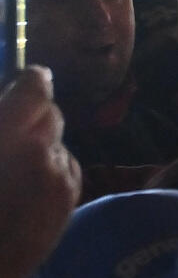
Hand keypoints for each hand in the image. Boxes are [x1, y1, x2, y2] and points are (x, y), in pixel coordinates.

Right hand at [0, 69, 75, 277]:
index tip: (26, 81)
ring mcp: (60, 173)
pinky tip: (24, 193)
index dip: (30, 82)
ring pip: (57, 142)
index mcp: (6, 135)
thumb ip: (1, 123)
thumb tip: (11, 100)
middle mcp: (39, 148)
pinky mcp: (71, 195)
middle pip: (50, 113)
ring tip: (11, 172)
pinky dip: (49, 171)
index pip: (34, 87)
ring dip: (40, 146)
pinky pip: (64, 167)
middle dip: (31, 118)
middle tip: (8, 135)